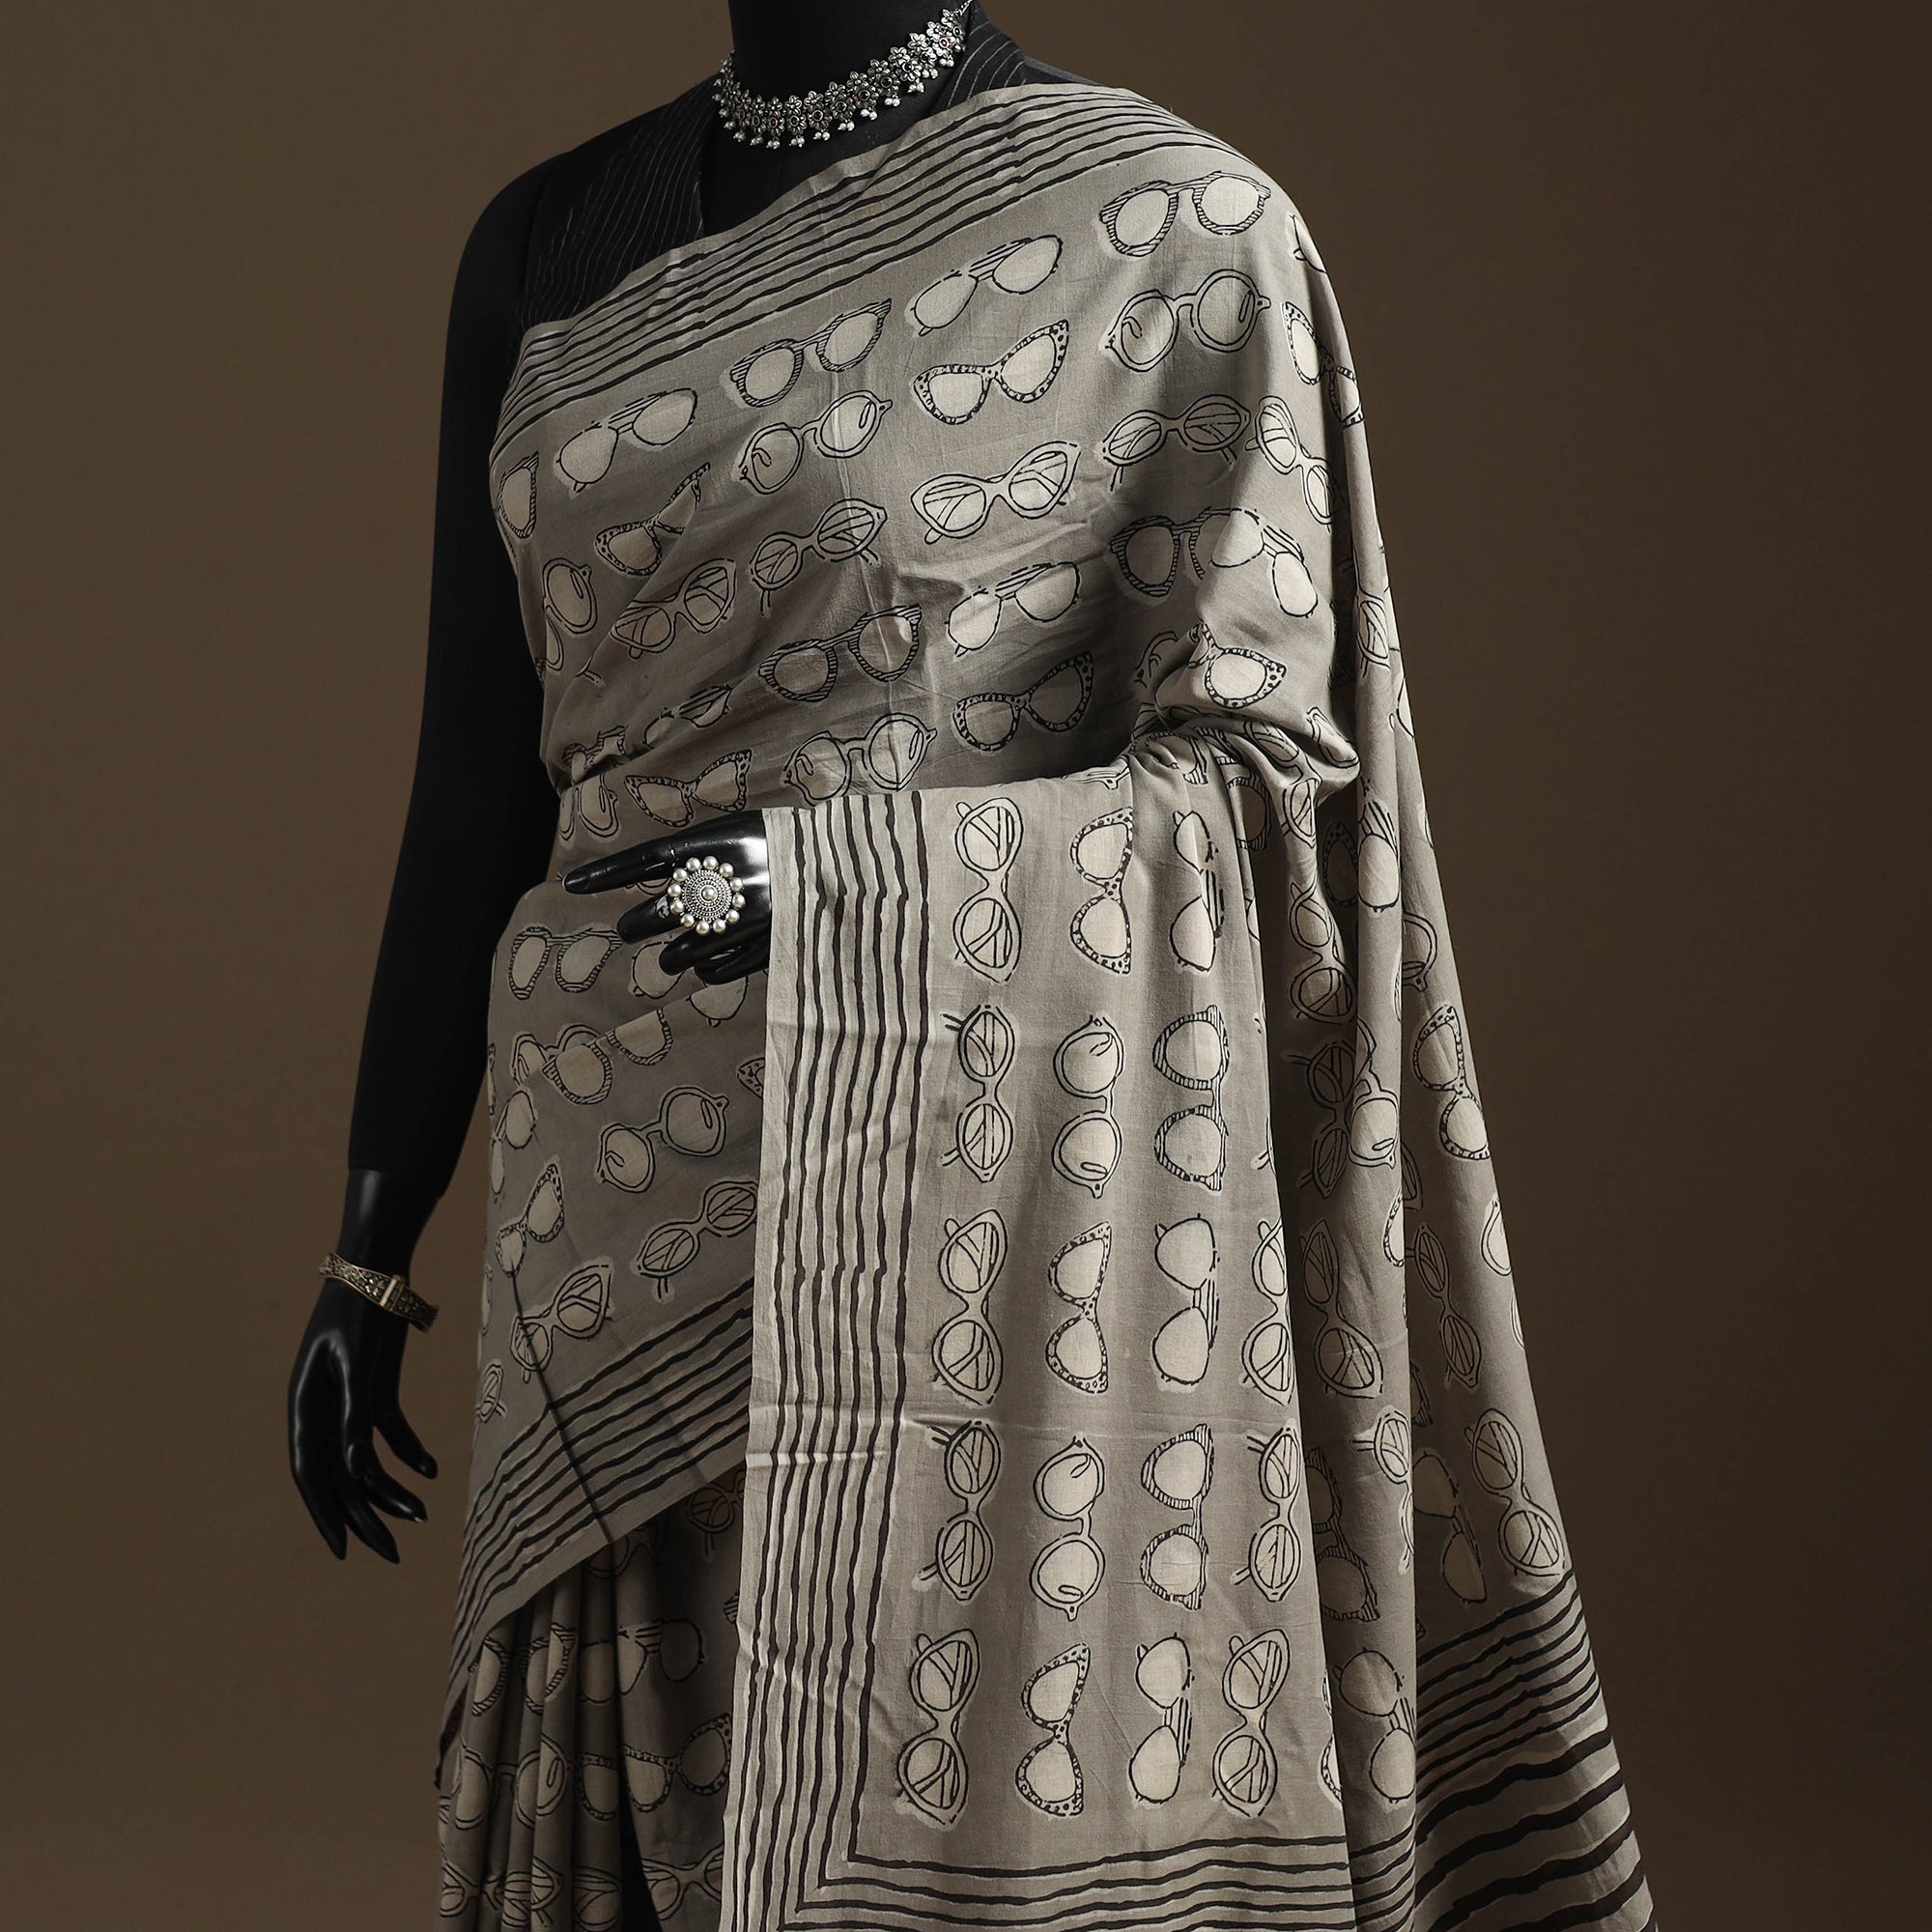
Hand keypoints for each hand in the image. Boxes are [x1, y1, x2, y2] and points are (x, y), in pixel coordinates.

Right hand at [287, 1276, 436, 1562]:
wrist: (379, 1265)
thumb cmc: (362, 1310)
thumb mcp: (359, 1363)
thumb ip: (356, 1416)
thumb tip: (358, 1472)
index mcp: (303, 1404)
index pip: (309, 1471)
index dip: (324, 1512)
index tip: (343, 1550)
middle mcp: (321, 1408)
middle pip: (339, 1474)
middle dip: (364, 1515)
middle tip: (390, 1553)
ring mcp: (348, 1401)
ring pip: (365, 1458)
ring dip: (391, 1487)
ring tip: (422, 1514)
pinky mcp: (374, 1389)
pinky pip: (388, 1432)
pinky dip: (409, 1451)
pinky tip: (432, 1470)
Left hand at [562, 808, 770, 981]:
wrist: (845, 868)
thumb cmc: (784, 848)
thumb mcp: (740, 833)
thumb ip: (698, 854)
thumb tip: (652, 874)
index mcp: (718, 846)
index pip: (645, 859)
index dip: (606, 873)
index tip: (570, 884)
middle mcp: (726, 883)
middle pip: (655, 914)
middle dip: (634, 926)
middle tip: (631, 928)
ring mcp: (744, 921)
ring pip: (678, 954)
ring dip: (667, 957)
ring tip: (670, 954)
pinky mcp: (762, 950)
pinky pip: (711, 973)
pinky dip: (701, 971)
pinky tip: (704, 963)